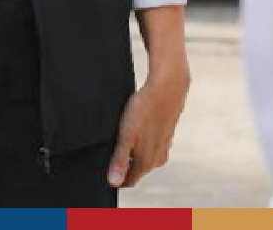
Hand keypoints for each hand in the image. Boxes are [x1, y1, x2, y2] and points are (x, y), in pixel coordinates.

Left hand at [107, 64, 188, 188]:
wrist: (167, 89)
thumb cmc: (145, 111)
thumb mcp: (126, 136)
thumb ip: (120, 160)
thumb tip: (113, 183)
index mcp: (146, 163)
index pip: (129, 180)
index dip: (116, 177)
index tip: (104, 167)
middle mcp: (157, 160)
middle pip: (136, 170)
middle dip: (124, 164)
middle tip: (111, 147)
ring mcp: (163, 148)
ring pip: (143, 157)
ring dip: (133, 151)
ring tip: (122, 135)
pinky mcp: (166, 137)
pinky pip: (149, 146)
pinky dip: (141, 141)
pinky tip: (136, 127)